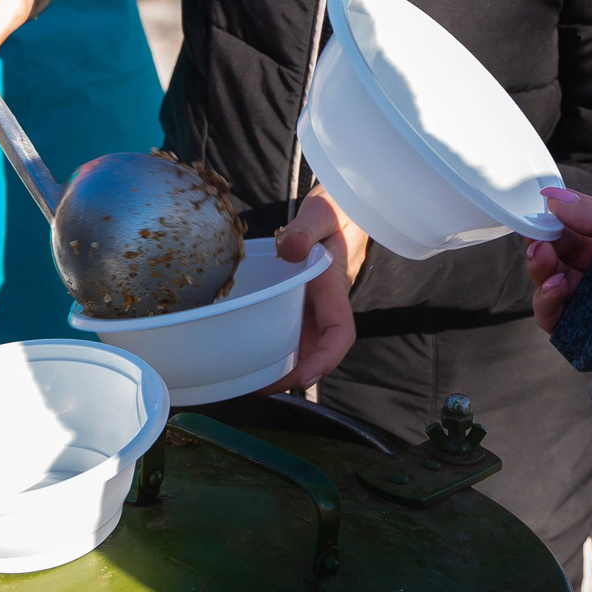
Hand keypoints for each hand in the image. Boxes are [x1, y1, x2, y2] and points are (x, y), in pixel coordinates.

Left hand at [265, 185, 364, 392]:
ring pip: (303, 343)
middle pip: (318, 349)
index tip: (303, 376)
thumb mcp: (320, 213)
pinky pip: (291, 327)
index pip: (340, 332)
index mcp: (333, 287)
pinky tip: (249, 347)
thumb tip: (289, 249)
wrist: (342, 206)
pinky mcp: (302, 299)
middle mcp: (326, 303)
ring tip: (250, 376)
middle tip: (259, 384)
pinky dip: (275, 342)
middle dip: (294, 372)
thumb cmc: (336, 209)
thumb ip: (305, 229)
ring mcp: (314, 304)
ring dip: (283, 363)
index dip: (325, 360)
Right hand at [527, 186, 591, 334]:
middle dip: (543, 243)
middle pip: (558, 259)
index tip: (541, 213)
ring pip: (549, 286)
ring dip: (541, 269)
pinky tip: (556, 287)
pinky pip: (552, 318)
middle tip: (538, 236)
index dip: (555, 224)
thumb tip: (557, 198)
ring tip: (545, 259)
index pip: (576, 235)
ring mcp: (591, 307)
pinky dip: (545, 301)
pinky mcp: (584, 333)